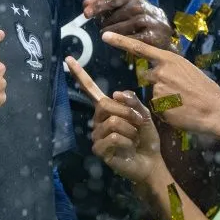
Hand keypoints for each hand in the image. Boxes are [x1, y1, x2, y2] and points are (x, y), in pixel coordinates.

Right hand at [66, 57, 162, 184]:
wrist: (150, 161)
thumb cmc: (145, 137)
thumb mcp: (143, 114)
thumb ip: (132, 102)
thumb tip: (114, 93)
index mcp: (107, 108)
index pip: (91, 89)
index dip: (80, 74)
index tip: (68, 59)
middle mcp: (98, 120)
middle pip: (105, 104)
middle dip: (127, 112)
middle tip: (139, 123)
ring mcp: (97, 135)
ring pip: (112, 122)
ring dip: (130, 130)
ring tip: (134, 139)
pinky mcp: (99, 149)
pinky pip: (113, 138)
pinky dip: (127, 142)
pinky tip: (129, 148)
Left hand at [83, 0, 174, 50]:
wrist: (163, 30)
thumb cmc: (138, 16)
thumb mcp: (123, 5)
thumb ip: (104, 2)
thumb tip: (85, 3)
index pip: (111, 0)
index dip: (97, 6)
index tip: (86, 13)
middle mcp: (140, 5)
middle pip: (114, 15)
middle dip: (105, 23)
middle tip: (102, 28)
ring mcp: (146, 20)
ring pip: (120, 28)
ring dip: (111, 33)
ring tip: (107, 36)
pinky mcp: (150, 36)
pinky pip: (130, 40)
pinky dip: (121, 42)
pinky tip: (116, 42)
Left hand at [101, 32, 219, 133]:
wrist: (215, 110)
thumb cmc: (205, 90)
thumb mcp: (188, 70)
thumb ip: (170, 68)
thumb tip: (157, 70)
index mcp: (169, 59)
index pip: (140, 48)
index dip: (121, 42)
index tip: (105, 37)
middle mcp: (161, 71)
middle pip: (149, 77)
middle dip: (160, 84)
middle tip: (181, 92)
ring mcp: (158, 88)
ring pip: (153, 94)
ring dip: (164, 99)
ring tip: (183, 103)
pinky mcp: (157, 105)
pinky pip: (156, 108)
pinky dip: (165, 111)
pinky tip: (179, 111)